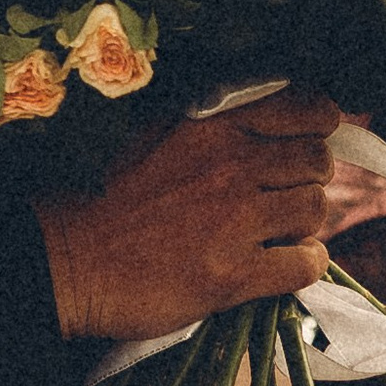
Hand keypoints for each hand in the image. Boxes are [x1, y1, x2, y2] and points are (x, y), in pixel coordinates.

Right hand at [36, 92, 336, 340]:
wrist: (67, 261)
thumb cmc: (106, 195)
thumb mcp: (156, 133)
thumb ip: (212, 122)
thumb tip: (272, 112)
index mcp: (212, 124)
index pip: (307, 109)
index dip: (317, 127)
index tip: (306, 141)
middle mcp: (231, 165)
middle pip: (318, 162)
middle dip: (307, 179)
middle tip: (281, 196)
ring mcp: (235, 221)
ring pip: (316, 211)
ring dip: (302, 224)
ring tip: (274, 232)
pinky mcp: (234, 275)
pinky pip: (307, 264)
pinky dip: (302, 265)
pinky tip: (277, 266)